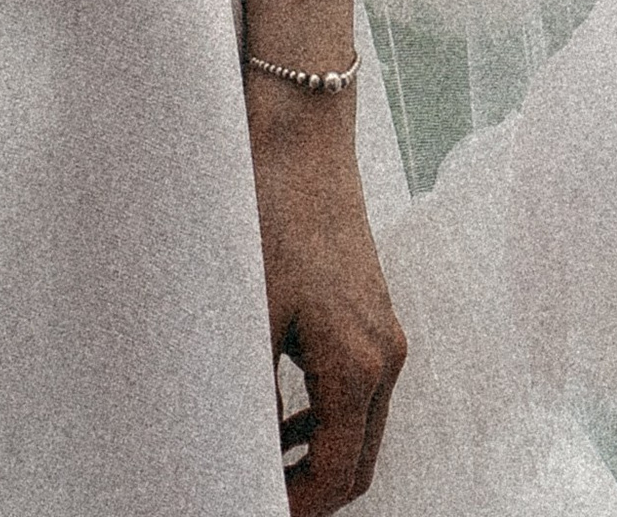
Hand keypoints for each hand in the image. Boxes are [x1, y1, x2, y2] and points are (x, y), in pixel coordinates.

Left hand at [246, 90, 404, 507]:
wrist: (300, 136)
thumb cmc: (271, 215)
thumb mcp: (250, 311)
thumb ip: (248, 389)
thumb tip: (231, 448)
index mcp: (359, 365)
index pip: (338, 473)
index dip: (297, 506)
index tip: (251, 505)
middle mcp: (385, 356)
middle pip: (358, 459)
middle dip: (312, 490)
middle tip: (256, 494)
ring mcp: (384, 333)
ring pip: (359, 426)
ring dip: (316, 456)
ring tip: (259, 468)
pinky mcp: (371, 312)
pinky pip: (356, 389)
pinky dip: (323, 417)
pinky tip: (279, 417)